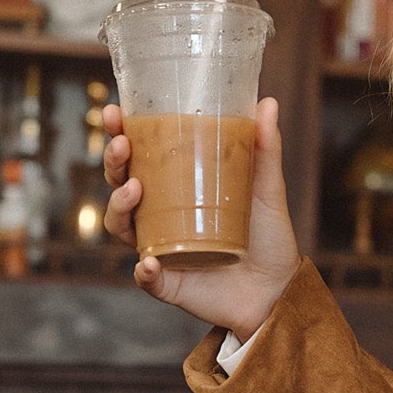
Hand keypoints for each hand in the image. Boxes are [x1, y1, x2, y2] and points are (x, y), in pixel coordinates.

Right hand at [103, 96, 300, 339]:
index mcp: (174, 189)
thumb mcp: (267, 188)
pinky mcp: (167, 282)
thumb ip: (264, 148)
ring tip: (135, 189)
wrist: (280, 289)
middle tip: (123, 145)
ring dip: (119, 207)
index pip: (139, 157)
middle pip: (120, 186)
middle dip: (113, 163)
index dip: (119, 135)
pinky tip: (150, 262)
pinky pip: (146, 277)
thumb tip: (267, 103)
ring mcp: (160, 249)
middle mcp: (159, 217)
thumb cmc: (268, 236)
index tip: (114, 113)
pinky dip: (144, 270)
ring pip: (121, 226)